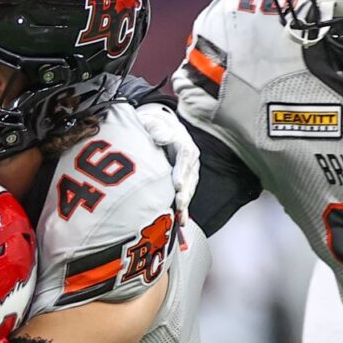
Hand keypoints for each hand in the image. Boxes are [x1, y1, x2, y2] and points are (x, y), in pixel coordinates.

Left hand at [133, 101, 197, 218]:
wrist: (156, 128)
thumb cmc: (152, 126)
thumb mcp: (152, 121)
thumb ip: (156, 127)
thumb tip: (161, 136)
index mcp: (183, 143)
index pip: (185, 157)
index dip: (182, 171)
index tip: (178, 184)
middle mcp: (189, 159)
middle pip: (190, 176)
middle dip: (185, 192)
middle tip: (179, 204)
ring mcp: (188, 171)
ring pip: (189, 188)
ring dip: (185, 204)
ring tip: (180, 217)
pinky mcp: (183, 181)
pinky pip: (184, 195)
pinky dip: (182, 209)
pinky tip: (181, 221)